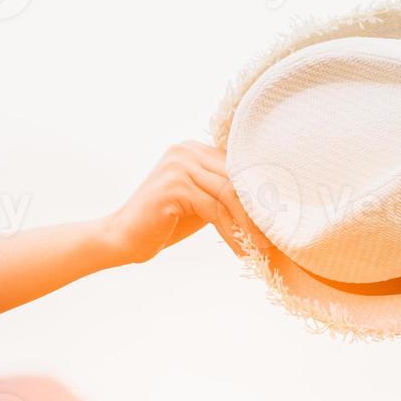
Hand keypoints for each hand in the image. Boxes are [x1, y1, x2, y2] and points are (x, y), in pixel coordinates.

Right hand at [104, 142, 261, 265]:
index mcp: (194, 149)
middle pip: (236, 178)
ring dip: (248, 224)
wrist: (123, 238)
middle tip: (274, 237)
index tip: (277, 219)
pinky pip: (214, 209)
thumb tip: (265, 202)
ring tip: (260, 247)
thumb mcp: (201, 201)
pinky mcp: (173, 187)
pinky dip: (231, 232)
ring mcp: (178, 166)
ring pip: (229, 194)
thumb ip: (224, 193)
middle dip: (258, 211)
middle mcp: (186, 150)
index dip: (260, 193)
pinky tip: (240, 250)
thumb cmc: (164, 222)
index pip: (238, 165)